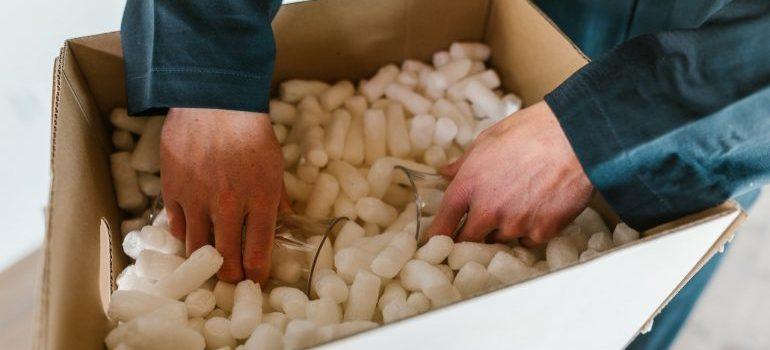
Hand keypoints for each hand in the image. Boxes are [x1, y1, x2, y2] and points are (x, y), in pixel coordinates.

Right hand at [160, 108, 283, 282]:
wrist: (214, 100)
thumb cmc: (250, 130)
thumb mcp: (275, 165)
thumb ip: (278, 197)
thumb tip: (286, 222)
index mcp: (260, 199)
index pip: (259, 252)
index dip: (257, 274)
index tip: (256, 279)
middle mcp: (228, 205)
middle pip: (225, 260)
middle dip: (231, 276)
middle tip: (232, 278)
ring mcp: (197, 199)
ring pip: (196, 248)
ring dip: (205, 260)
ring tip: (211, 261)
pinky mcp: (173, 189)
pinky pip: (176, 226)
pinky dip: (184, 234)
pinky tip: (192, 232)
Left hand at [427, 101, 593, 244]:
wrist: (576, 137)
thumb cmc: (531, 131)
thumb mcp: (488, 139)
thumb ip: (463, 163)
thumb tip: (445, 172)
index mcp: (468, 186)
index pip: (442, 224)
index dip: (437, 235)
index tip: (437, 240)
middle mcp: (488, 210)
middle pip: (467, 240)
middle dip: (470, 235)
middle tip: (479, 224)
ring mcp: (515, 224)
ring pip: (500, 239)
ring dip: (502, 229)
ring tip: (518, 204)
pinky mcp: (542, 232)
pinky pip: (528, 240)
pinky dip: (529, 231)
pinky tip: (537, 209)